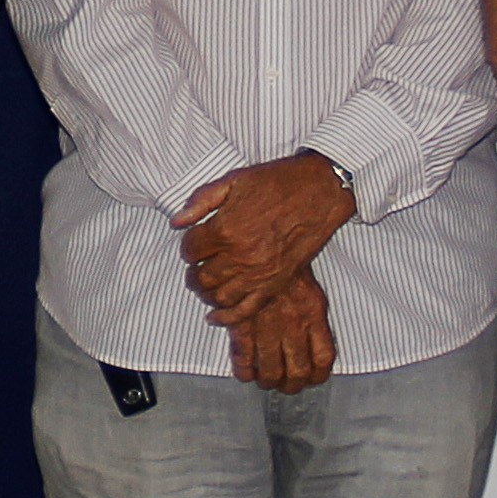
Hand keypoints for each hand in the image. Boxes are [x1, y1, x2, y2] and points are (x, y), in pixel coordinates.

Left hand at [175, 153, 354, 322]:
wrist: (319, 192)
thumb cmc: (276, 182)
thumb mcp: (233, 180)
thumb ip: (201, 200)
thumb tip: (177, 221)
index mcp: (226, 229)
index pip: (190, 249)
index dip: (188, 245)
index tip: (194, 242)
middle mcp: (240, 256)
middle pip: (201, 277)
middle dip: (194, 272)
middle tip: (196, 266)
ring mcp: (259, 274)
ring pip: (219, 296)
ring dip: (207, 293)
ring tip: (206, 284)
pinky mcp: (276, 284)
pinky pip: (246, 310)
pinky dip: (227, 317)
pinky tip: (216, 315)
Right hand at [224, 272, 336, 392]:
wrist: (261, 246)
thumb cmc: (285, 267)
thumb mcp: (312, 293)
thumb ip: (315, 321)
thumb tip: (316, 346)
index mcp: (313, 316)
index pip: (323, 358)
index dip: (317, 375)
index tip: (311, 379)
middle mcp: (293, 326)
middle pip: (298, 372)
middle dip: (291, 385)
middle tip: (285, 385)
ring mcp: (268, 327)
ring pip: (271, 371)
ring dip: (268, 381)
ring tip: (265, 380)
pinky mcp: (243, 325)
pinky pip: (244, 359)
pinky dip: (244, 372)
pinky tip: (245, 372)